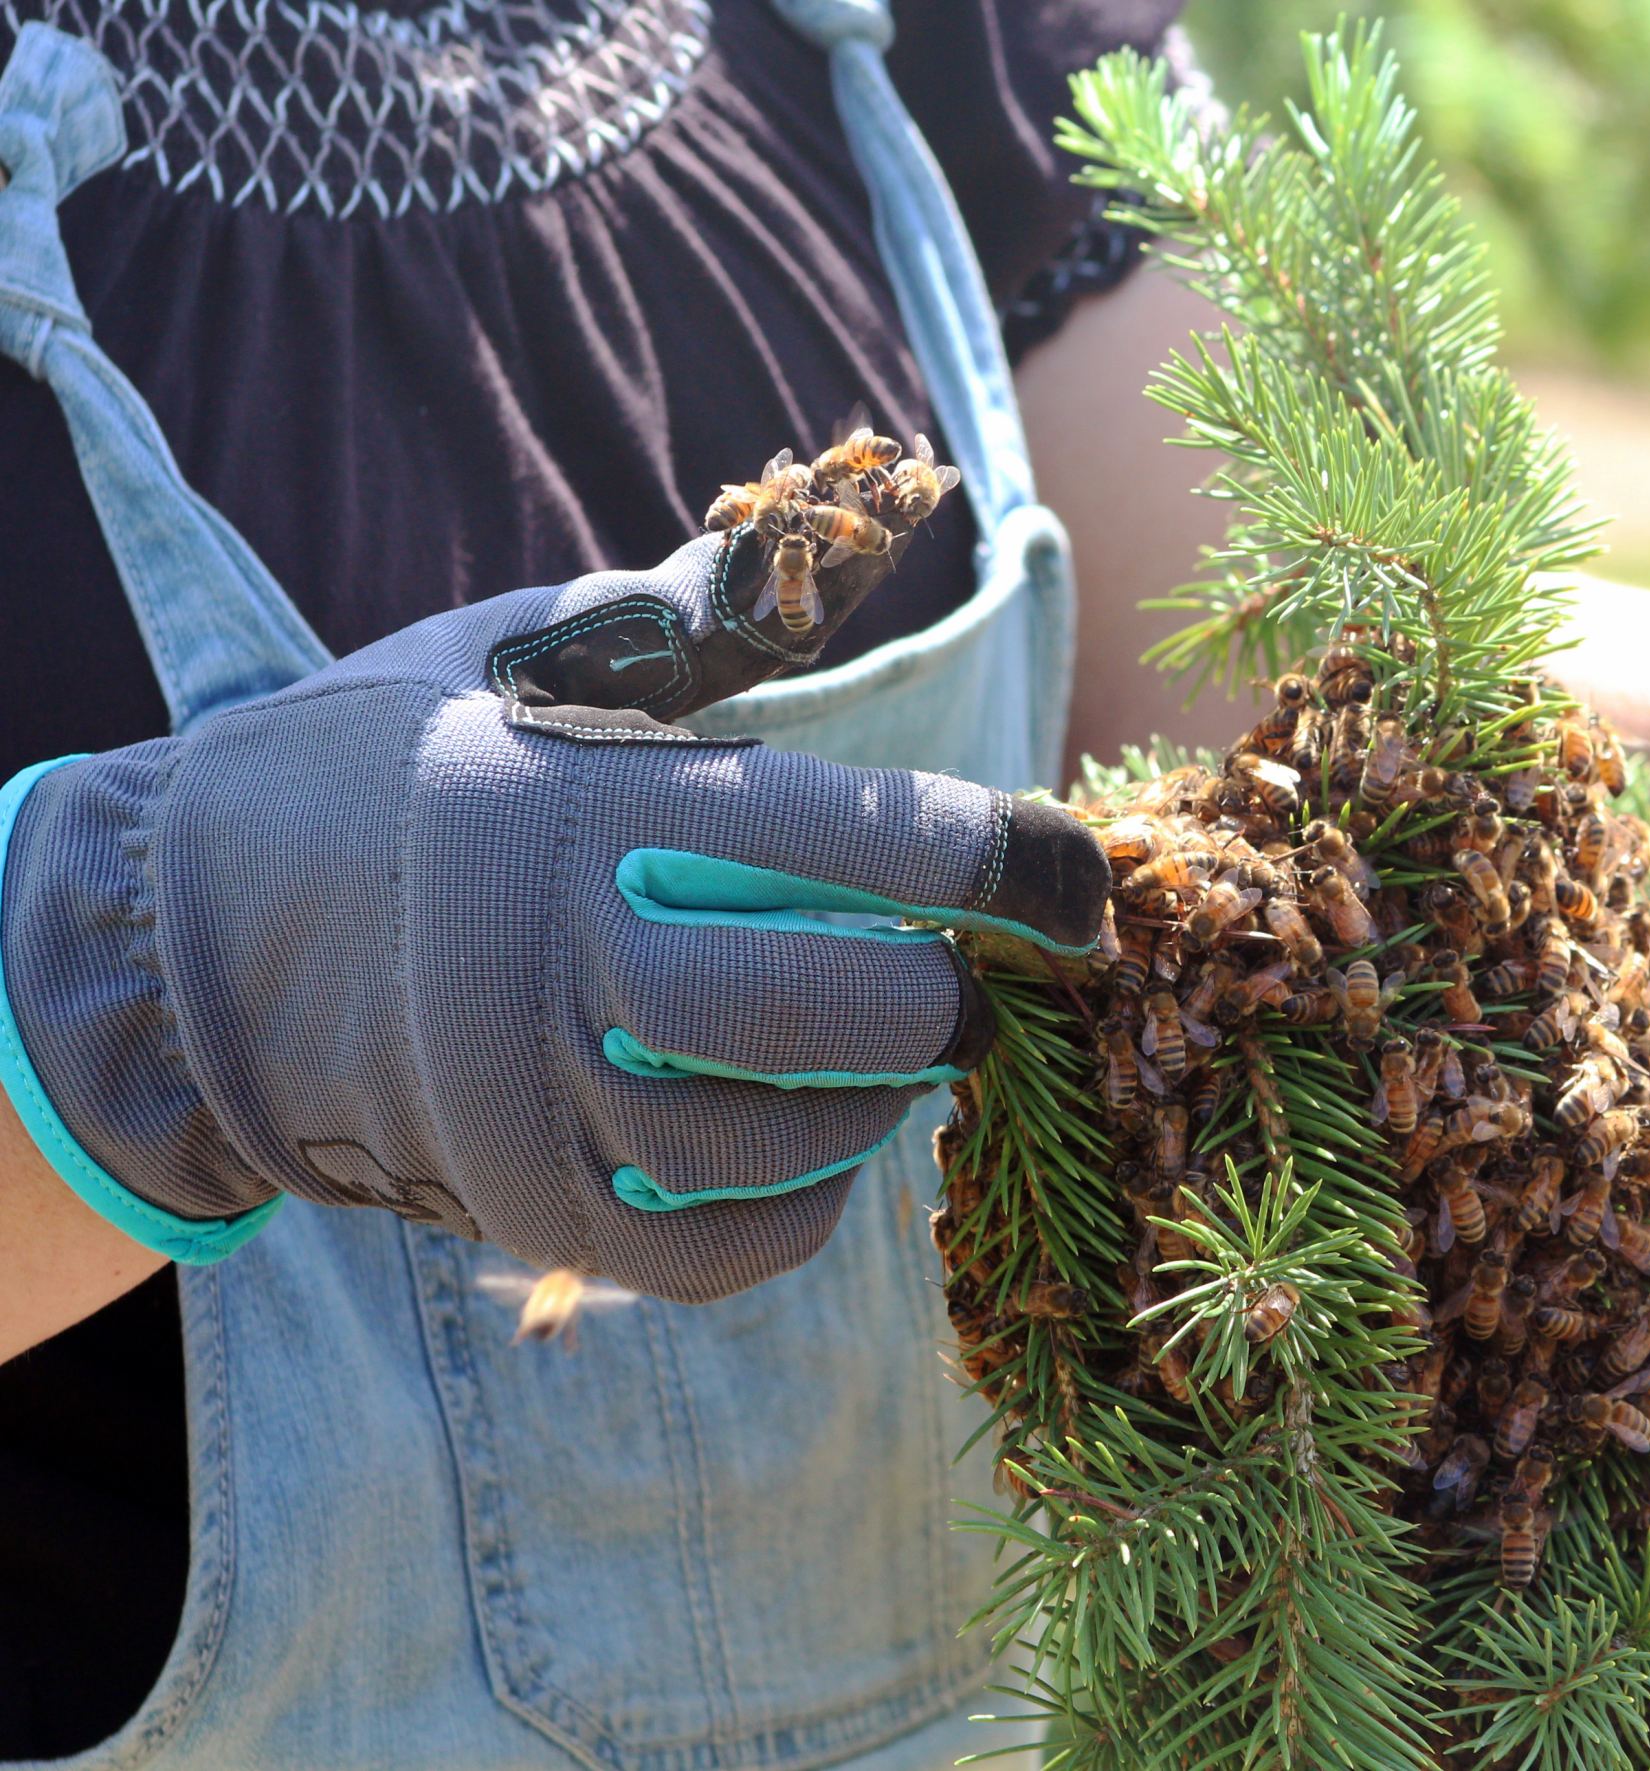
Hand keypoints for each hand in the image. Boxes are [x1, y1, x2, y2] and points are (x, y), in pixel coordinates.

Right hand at [0, 532, 1106, 1301]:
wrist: (201, 932)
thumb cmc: (402, 766)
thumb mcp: (533, 655)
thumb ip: (701, 617)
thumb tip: (847, 514)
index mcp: (595, 808)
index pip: (870, 842)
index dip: (1011, 863)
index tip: (1076, 881)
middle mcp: (572, 966)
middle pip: (856, 1009)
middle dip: (942, 989)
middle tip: (951, 966)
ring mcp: (547, 1109)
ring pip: (805, 1137)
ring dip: (877, 1092)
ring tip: (871, 1038)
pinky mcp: (539, 1214)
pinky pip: (734, 1245)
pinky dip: (806, 1198)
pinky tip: (806, 1130)